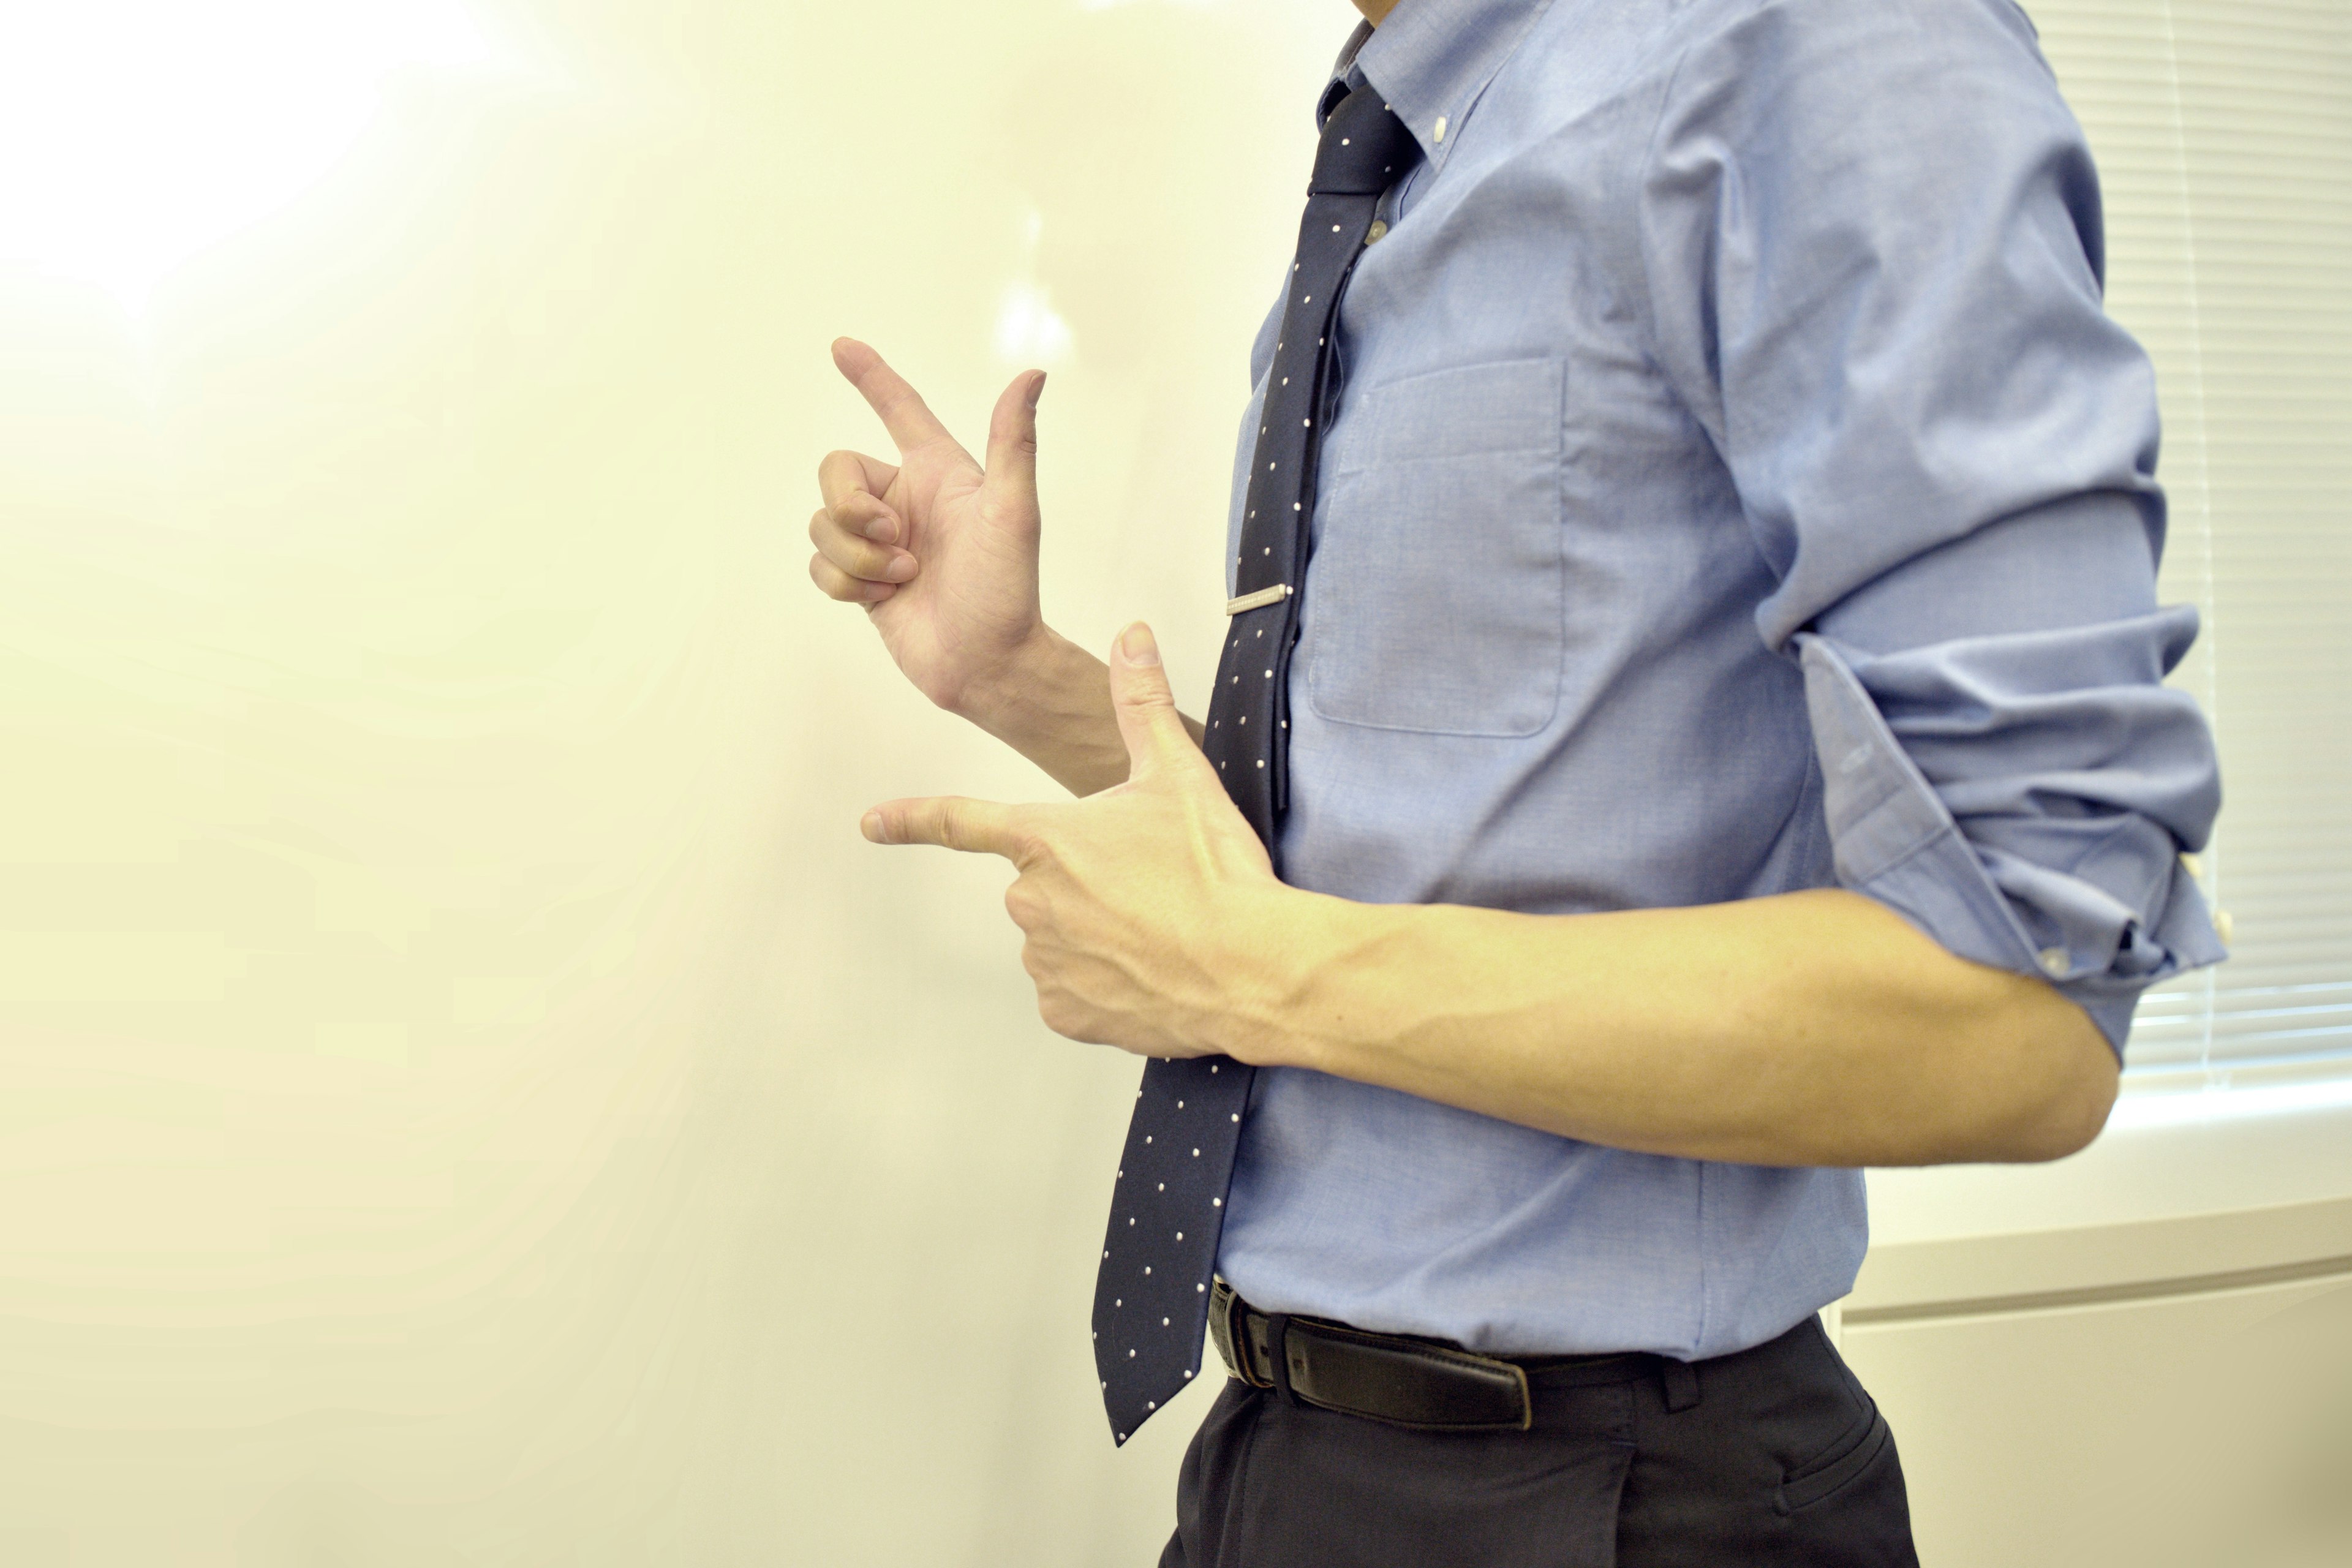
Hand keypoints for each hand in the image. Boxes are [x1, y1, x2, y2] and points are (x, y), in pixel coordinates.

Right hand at [809, 339, 1050, 713]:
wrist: (988, 664)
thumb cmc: (1007, 589)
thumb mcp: (1012, 512)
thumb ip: (1014, 442)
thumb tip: (1032, 375)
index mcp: (939, 473)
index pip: (900, 410)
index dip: (872, 378)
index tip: (842, 347)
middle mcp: (904, 500)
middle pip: (835, 470)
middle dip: (853, 507)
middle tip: (898, 540)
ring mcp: (880, 541)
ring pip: (823, 522)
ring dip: (857, 556)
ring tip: (904, 578)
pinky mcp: (861, 580)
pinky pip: (819, 565)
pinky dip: (847, 583)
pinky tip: (886, 598)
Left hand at [861, 623, 1285, 1056]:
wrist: (1253, 965)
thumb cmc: (1214, 871)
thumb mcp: (1180, 774)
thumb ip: (1143, 702)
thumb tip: (1132, 634)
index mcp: (1046, 840)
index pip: (960, 821)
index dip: (911, 819)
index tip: (871, 823)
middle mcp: (1031, 902)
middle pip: (1039, 885)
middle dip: (1082, 884)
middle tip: (1148, 886)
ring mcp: (1045, 962)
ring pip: (1057, 940)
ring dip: (1095, 936)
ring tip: (1159, 931)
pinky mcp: (1067, 1014)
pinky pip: (1072, 994)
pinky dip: (1104, 986)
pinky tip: (1149, 974)